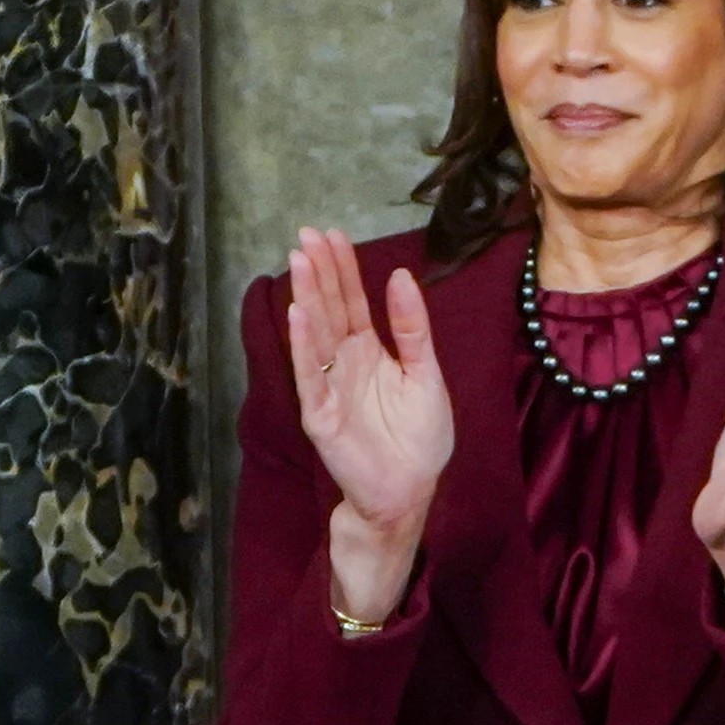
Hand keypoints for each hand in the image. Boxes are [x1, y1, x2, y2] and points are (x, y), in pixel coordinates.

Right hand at [284, 225, 452, 623]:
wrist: (410, 491)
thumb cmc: (419, 439)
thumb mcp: (426, 373)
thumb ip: (412, 328)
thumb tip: (401, 275)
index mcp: (370, 351)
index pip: (351, 301)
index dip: (342, 269)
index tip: (332, 234)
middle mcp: (344, 363)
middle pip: (328, 308)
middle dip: (318, 272)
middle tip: (307, 234)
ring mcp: (329, 386)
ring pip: (315, 334)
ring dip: (306, 297)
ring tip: (299, 260)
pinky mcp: (321, 414)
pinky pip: (311, 375)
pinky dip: (304, 346)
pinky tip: (298, 315)